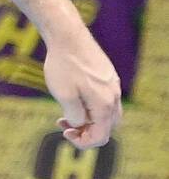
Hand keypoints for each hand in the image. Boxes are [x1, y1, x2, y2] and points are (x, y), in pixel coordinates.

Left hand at [42, 31, 122, 148]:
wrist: (68, 37)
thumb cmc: (63, 66)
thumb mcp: (64, 95)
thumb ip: (75, 116)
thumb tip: (81, 124)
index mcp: (105, 105)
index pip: (101, 137)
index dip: (82, 141)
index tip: (64, 131)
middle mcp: (114, 96)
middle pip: (106, 127)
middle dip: (86, 131)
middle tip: (64, 123)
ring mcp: (112, 85)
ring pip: (106, 114)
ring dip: (88, 119)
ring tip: (65, 113)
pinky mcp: (107, 77)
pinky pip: (104, 100)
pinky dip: (90, 106)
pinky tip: (73, 97)